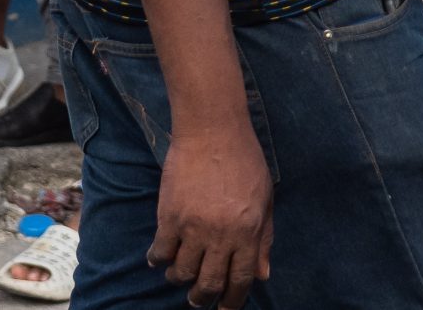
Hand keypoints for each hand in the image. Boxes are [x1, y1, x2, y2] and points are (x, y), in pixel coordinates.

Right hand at [150, 121, 273, 308]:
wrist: (212, 129)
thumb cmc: (244, 160)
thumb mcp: (265, 199)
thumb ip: (264, 239)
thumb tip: (262, 275)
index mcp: (248, 233)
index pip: (240, 281)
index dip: (232, 301)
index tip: (225, 308)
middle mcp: (221, 236)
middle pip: (209, 283)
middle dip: (202, 298)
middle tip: (197, 300)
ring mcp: (194, 227)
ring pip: (182, 272)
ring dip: (179, 280)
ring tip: (177, 278)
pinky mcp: (170, 215)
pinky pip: (161, 249)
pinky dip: (158, 259)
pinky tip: (158, 258)